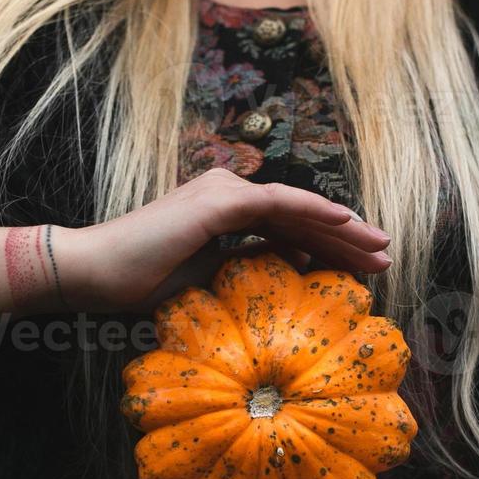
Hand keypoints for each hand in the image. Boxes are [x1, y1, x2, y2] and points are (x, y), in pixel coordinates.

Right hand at [54, 168, 391, 312]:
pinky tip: (346, 223)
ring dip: (343, 227)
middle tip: (384, 258)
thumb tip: (289, 282)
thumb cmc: (139, 287)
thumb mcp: (207, 285)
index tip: (360, 270)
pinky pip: (280, 204)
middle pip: (300, 217)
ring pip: (298, 209)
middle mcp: (228, 193)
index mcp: (224, 215)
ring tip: (379, 247)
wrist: (94, 274)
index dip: (327, 248)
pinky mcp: (219, 201)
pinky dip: (315, 212)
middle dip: (346, 239)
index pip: (288, 230)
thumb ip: (245, 276)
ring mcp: (224, 192)